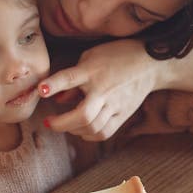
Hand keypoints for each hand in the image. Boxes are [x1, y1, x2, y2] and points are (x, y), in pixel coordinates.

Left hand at [39, 39, 159, 140]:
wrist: (150, 63)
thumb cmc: (116, 56)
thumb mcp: (90, 58)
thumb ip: (72, 78)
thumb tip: (55, 98)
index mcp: (93, 71)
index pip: (70, 78)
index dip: (54, 84)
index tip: (41, 90)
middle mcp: (104, 90)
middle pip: (83, 115)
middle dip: (62, 124)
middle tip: (49, 122)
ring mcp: (116, 105)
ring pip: (93, 128)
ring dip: (74, 130)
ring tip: (65, 125)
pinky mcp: (124, 114)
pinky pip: (104, 132)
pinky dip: (89, 135)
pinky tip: (82, 131)